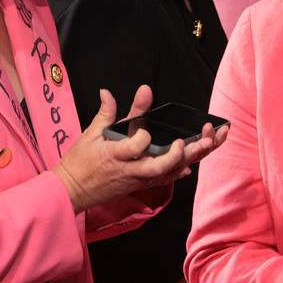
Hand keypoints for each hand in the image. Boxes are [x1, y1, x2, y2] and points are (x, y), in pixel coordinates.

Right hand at [53, 86, 228, 212]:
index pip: (134, 147)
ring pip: (168, 173)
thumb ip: (106, 113)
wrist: (72, 191)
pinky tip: (193, 161)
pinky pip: (165, 179)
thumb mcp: (90, 134)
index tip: (145, 130)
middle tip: (199, 138)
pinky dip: (180, 170)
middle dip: (181, 153)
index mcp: (115, 154)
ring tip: (209, 142)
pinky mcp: (141, 185)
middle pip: (160, 166)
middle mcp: (130, 169)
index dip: (142, 138)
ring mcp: (138, 179)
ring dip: (190, 158)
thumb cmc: (80, 162)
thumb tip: (107, 91)